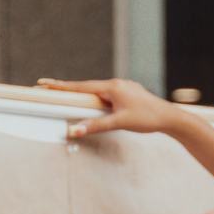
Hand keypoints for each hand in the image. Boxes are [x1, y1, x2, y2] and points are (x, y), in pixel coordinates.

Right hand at [38, 77, 187, 140]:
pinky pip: (107, 95)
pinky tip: (95, 102)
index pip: (81, 87)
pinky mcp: (128, 94)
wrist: (170, 117)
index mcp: (112, 87)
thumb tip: (73, 131)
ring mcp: (123, 88)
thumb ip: (95, 126)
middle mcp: (116, 84)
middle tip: (49, 88)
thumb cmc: (147, 119)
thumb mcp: (119, 123)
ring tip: (67, 96)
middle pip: (87, 87)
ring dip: (83, 94)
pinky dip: (96, 98)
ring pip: (98, 91)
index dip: (61, 86)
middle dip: (68, 89)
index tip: (43, 82)